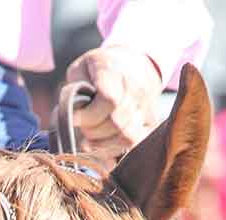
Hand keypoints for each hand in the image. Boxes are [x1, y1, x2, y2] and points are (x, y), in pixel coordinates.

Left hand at [62, 44, 162, 169]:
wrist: (134, 63)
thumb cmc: (99, 68)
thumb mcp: (81, 68)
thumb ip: (74, 90)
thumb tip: (73, 116)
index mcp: (116, 71)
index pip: (109, 100)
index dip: (88, 115)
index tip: (74, 118)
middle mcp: (136, 89)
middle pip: (116, 123)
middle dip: (93, 131)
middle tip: (82, 127)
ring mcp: (147, 107)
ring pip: (128, 137)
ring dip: (104, 144)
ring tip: (91, 138)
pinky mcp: (152, 124)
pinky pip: (136, 144)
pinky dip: (117, 149)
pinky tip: (103, 144)